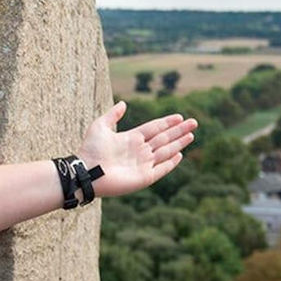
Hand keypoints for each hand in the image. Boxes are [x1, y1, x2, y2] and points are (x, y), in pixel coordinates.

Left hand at [77, 101, 196, 197]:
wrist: (86, 171)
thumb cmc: (90, 149)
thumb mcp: (100, 126)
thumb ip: (112, 115)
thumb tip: (123, 103)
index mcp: (131, 138)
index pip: (154, 128)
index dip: (167, 122)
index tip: (179, 116)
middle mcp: (139, 150)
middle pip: (164, 138)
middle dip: (179, 130)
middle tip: (194, 122)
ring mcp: (143, 164)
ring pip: (165, 151)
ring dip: (179, 143)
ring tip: (191, 135)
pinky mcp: (144, 177)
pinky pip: (161, 169)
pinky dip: (171, 163)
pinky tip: (180, 155)